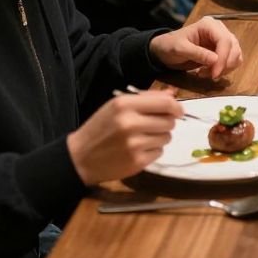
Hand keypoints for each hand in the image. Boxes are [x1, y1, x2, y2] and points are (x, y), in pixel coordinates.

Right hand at [66, 91, 181, 184]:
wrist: (79, 158)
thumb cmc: (100, 128)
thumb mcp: (117, 106)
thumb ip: (146, 98)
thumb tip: (173, 95)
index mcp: (125, 105)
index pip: (165, 103)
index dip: (177, 107)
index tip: (178, 111)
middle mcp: (131, 124)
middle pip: (169, 121)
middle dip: (166, 123)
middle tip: (153, 126)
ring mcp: (134, 144)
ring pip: (167, 137)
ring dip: (159, 137)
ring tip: (142, 138)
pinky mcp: (137, 162)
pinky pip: (159, 152)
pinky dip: (152, 151)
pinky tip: (137, 150)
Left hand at [149, 16, 242, 79]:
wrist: (164, 50)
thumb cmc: (169, 46)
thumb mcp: (180, 49)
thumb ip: (198, 53)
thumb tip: (215, 60)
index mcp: (209, 25)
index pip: (224, 40)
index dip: (223, 58)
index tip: (215, 73)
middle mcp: (219, 30)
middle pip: (233, 47)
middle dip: (225, 64)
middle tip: (211, 76)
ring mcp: (221, 40)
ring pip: (236, 55)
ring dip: (225, 68)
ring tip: (207, 73)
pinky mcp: (222, 51)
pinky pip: (232, 61)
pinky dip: (224, 69)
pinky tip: (210, 72)